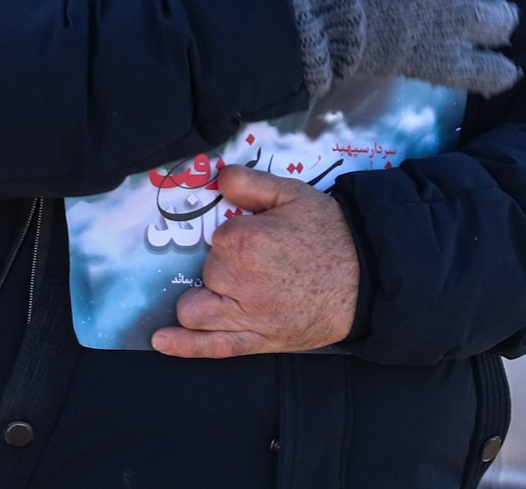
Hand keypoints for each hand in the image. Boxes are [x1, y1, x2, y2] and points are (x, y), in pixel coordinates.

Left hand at [150, 165, 358, 358]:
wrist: (365, 277)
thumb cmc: (330, 233)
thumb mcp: (291, 193)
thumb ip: (248, 182)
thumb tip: (217, 177)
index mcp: (243, 240)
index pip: (217, 236)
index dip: (236, 234)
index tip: (259, 235)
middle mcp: (238, 279)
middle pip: (207, 270)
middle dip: (225, 264)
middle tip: (259, 261)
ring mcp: (246, 315)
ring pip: (196, 309)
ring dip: (200, 300)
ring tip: (213, 293)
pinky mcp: (257, 341)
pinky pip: (212, 347)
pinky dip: (182, 346)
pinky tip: (160, 341)